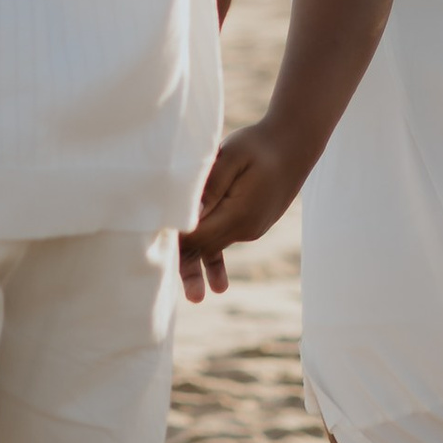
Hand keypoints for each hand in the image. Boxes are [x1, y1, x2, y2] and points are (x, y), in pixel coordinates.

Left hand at [178, 121, 305, 297]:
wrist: (294, 145)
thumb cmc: (258, 145)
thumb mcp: (231, 157)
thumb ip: (210, 186)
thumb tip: (188, 213)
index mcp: (238, 215)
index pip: (197, 236)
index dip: (173, 240)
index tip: (149, 241)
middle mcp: (245, 228)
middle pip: (205, 249)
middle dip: (183, 262)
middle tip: (175, 290)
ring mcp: (249, 229)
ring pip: (215, 248)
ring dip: (199, 262)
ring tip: (196, 298)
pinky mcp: (249, 224)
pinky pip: (226, 242)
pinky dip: (214, 255)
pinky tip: (216, 283)